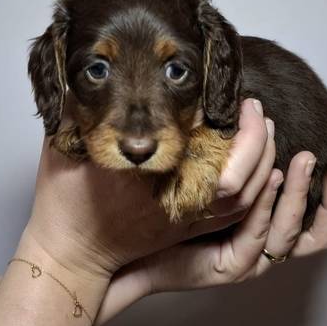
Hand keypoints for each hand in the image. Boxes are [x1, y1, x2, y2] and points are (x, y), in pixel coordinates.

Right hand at [19, 99, 276, 281]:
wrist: (69, 255)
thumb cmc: (63, 201)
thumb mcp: (64, 144)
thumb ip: (80, 106)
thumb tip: (92, 69)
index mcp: (150, 174)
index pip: (205, 145)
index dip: (232, 123)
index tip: (234, 95)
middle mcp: (177, 198)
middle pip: (240, 174)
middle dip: (257, 138)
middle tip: (255, 106)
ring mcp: (186, 218)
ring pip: (246, 197)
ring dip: (263, 160)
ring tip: (262, 127)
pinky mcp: (188, 229)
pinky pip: (237, 214)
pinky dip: (257, 189)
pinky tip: (260, 165)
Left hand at [97, 115, 326, 324]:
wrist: (114, 244)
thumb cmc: (150, 205)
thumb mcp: (197, 172)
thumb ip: (222, 152)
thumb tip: (236, 108)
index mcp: (256, 225)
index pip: (309, 218)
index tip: (325, 156)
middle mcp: (257, 245)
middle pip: (307, 228)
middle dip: (317, 191)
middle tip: (315, 156)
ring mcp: (244, 259)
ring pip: (286, 233)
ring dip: (297, 197)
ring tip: (301, 162)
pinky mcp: (226, 268)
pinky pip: (254, 240)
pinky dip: (264, 210)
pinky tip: (269, 183)